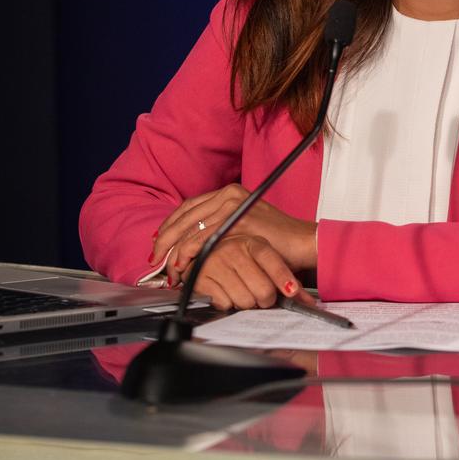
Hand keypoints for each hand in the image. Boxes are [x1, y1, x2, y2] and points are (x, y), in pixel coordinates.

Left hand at [152, 185, 316, 281]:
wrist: (304, 242)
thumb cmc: (276, 239)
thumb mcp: (244, 224)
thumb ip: (221, 225)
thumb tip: (192, 239)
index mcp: (229, 192)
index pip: (189, 206)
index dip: (170, 224)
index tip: (159, 241)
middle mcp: (229, 195)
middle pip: (185, 215)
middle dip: (165, 238)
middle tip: (154, 257)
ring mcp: (233, 208)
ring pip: (191, 228)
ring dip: (174, 250)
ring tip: (167, 267)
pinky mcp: (237, 224)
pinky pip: (204, 239)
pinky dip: (188, 253)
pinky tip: (183, 264)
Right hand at [188, 232, 316, 312]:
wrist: (206, 253)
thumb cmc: (241, 261)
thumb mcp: (264, 262)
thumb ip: (286, 280)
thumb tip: (308, 302)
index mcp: (252, 243)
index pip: (273, 262)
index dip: (284, 279)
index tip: (291, 291)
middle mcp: (233, 248)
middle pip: (263, 290)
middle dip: (264, 299)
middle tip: (261, 296)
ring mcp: (215, 261)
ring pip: (244, 300)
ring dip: (245, 303)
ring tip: (241, 292)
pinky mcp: (200, 276)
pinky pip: (224, 303)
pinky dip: (227, 304)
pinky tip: (225, 292)